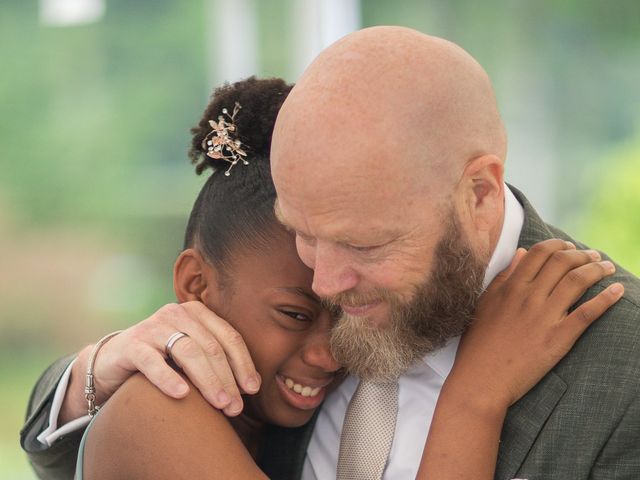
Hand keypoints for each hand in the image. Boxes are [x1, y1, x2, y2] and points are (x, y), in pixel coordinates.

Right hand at [60, 301, 259, 422]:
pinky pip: (153, 361)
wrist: (112, 362)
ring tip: (220, 404)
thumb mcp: (191, 355)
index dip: (243, 363)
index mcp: (197, 312)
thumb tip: (252, 386)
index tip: (253, 389)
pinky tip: (182, 395)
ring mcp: (153, 326)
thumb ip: (216, 361)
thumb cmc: (163, 360)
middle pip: (211, 347)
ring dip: (208, 381)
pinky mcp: (131, 344)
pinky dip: (169, 378)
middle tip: (236, 406)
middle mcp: (177, 313)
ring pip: (188, 352)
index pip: (228, 337)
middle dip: (227, 378)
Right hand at [449, 239, 623, 409]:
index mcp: (510, 287)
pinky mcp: (558, 338)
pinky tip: (618, 290)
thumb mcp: (485, 303)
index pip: (539, 253)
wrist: (482, 378)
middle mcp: (528, 297)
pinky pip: (587, 313)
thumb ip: (503, 277)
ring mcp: (544, 317)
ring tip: (607, 268)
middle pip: (562, 262)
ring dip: (597, 270)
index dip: (558, 245)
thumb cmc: (479, 343)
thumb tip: (520, 254)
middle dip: (582, 254)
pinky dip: (605, 299)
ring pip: (577, 281)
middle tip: (593, 256)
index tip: (569, 247)